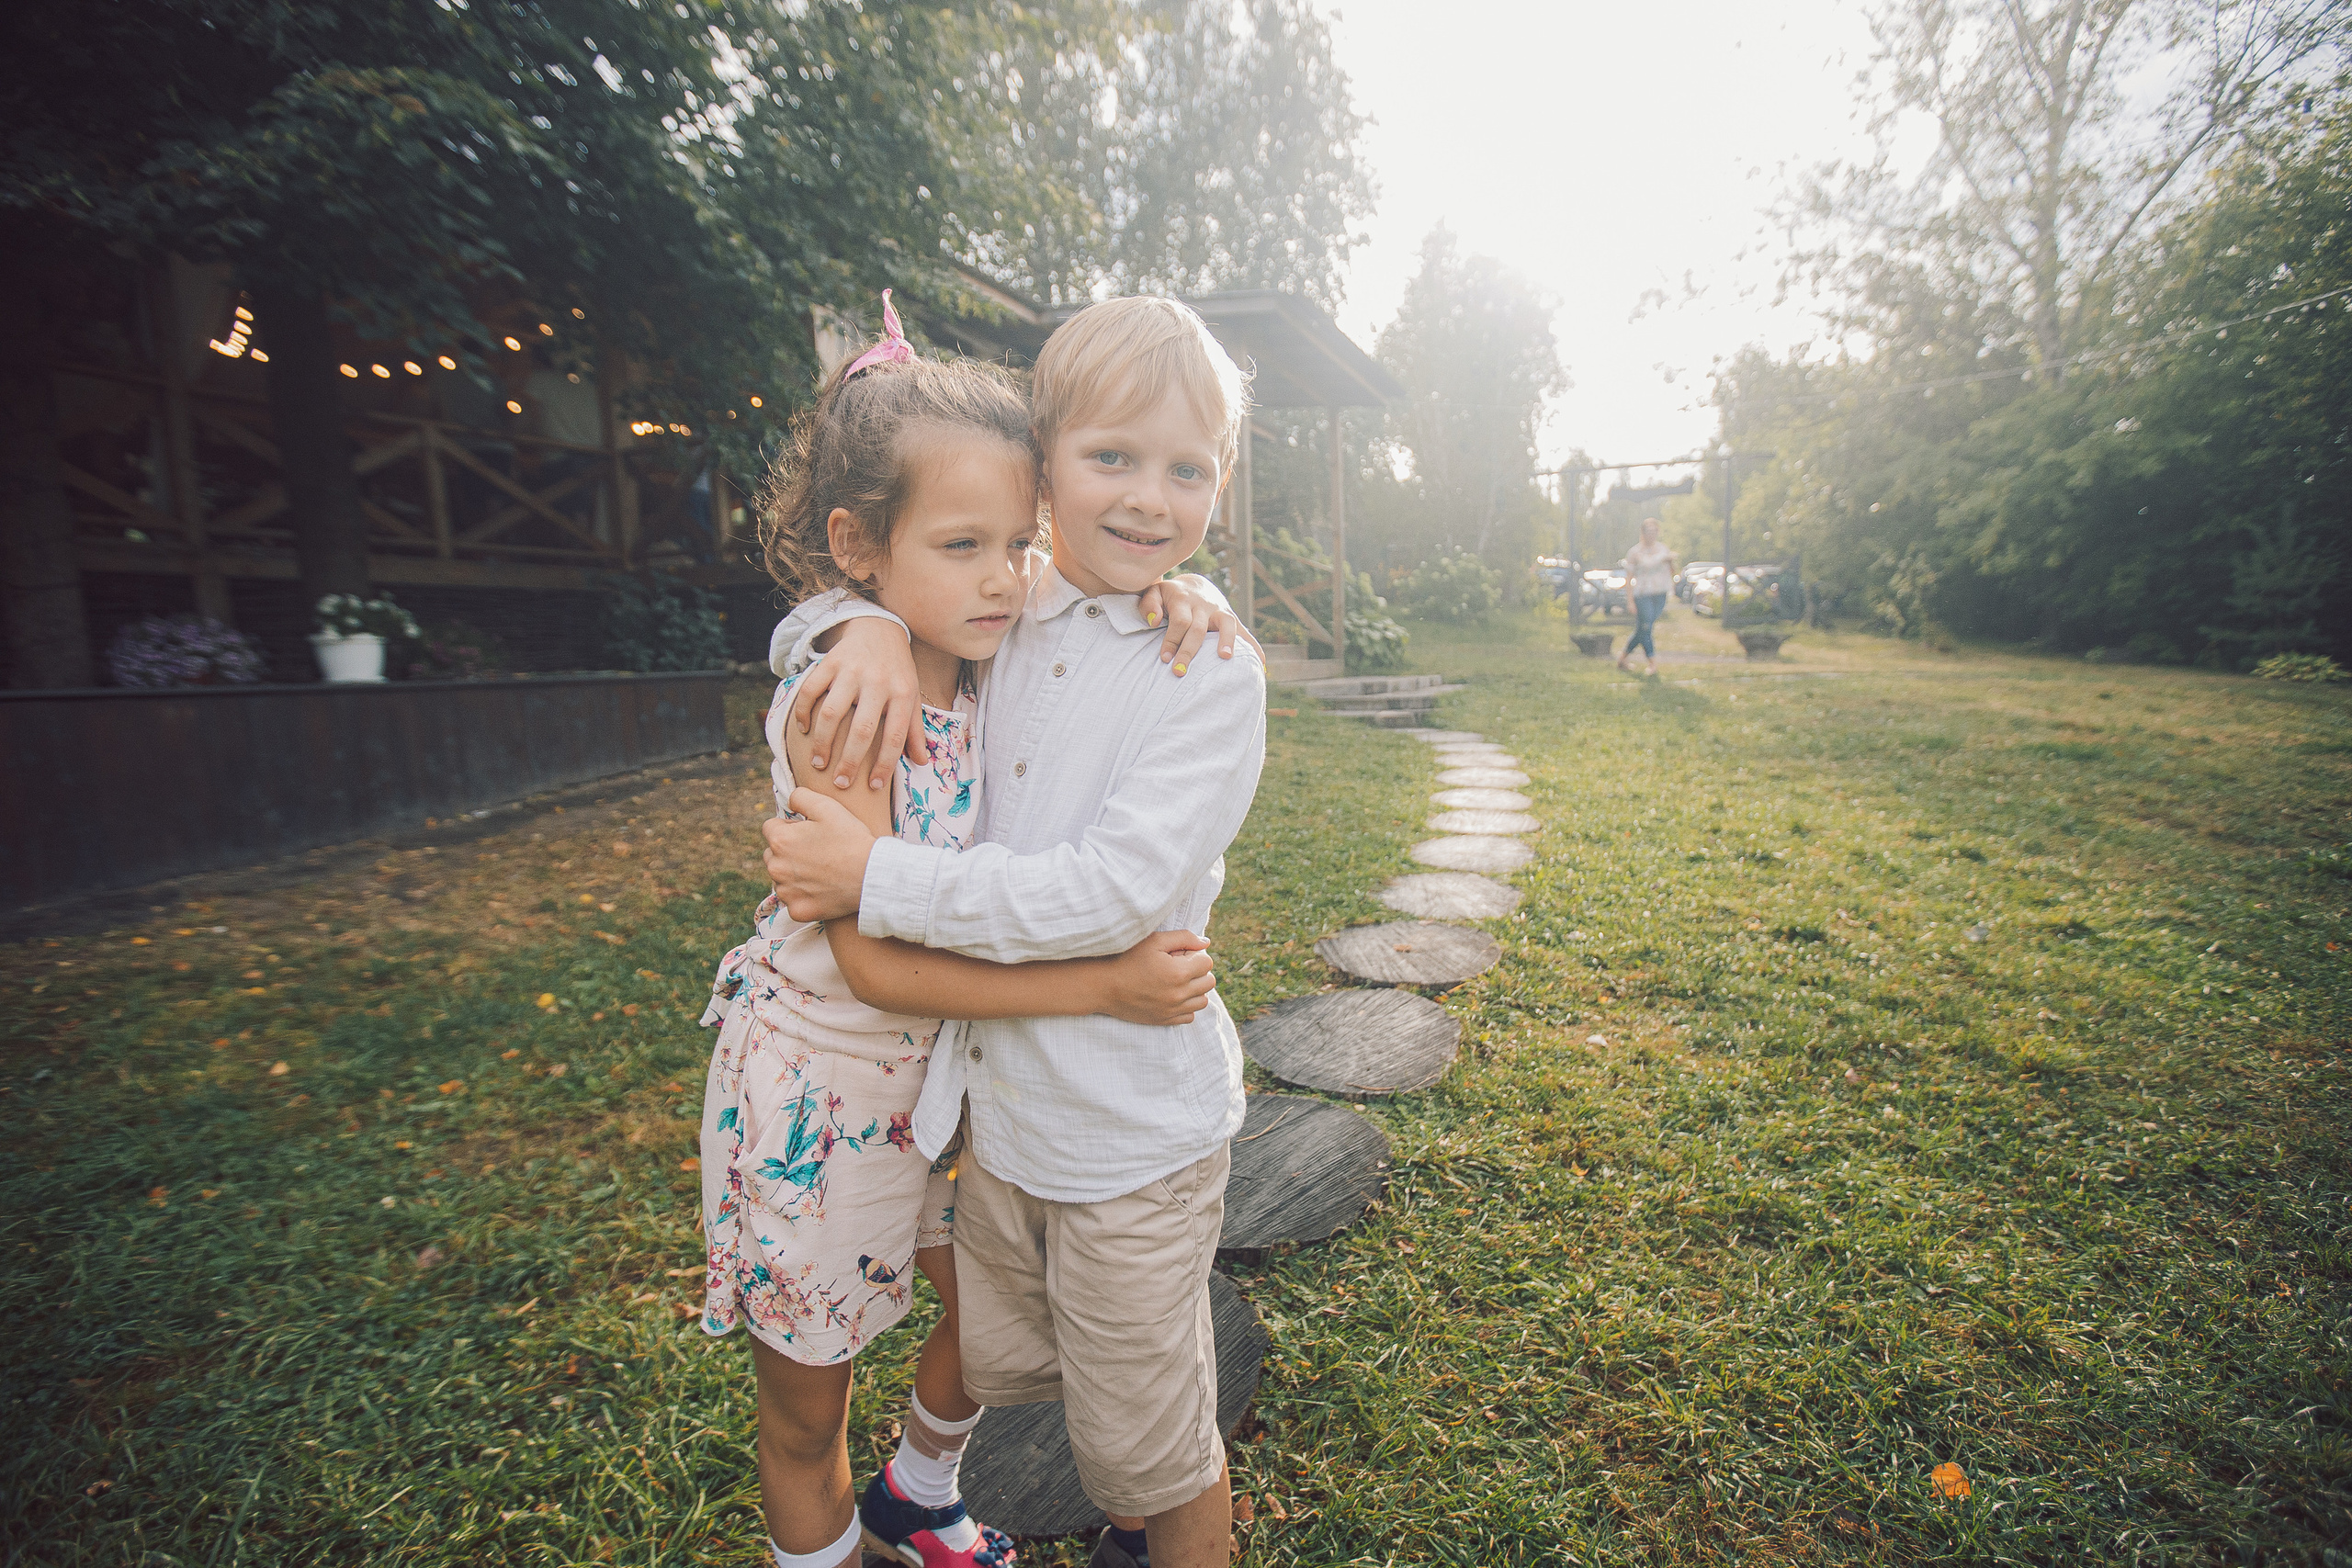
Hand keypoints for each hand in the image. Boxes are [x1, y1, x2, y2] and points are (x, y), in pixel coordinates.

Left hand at [762, 790, 879, 922]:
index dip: (790, 827)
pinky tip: (823, 889)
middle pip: (772, 854)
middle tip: (817, 853)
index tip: (810, 833)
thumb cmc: (851, 839)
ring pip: (781, 879)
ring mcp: (786, 892)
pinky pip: (793, 901)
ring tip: (822, 871)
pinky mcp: (797, 910)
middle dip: (788, 851)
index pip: (770, 828)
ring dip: (794, 874)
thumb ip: (800, 796)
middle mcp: (776, 867)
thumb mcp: (828, 806)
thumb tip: (789, 801)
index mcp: (779, 840)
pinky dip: (804, 897)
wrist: (872, 876)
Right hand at [791, 618, 923, 790]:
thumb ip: (914, 730)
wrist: (879, 629)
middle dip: (850, 761)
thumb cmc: (897, 672)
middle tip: (840, 783)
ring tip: (818, 764)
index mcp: (901, 693)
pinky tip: (803, 731)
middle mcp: (877, 681)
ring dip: (822, 743)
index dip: (885, 764)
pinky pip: (811, 690)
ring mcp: (851, 670)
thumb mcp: (911, 696)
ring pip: (831, 713)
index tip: (873, 786)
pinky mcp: (829, 661)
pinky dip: (803, 712)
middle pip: (862, 729)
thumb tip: (922, 763)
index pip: (895, 736)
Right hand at [1094, 930, 1214, 1025]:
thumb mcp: (1154, 941)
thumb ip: (1183, 938)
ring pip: (1202, 1001)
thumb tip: (1206, 943)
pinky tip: (1172, 995)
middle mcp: (1178, 994)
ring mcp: (1172, 1010)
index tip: (1179, 953)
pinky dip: (1186, 1005)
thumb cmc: (1126, 958)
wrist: (1102, 985)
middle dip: (1198, 971)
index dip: (1195, 954)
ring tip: (1177, 981)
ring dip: (1195, 989)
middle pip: (1209, 982)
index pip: (1207, 962)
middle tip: (1179, 965)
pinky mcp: (1164, 1020)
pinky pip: (1190, 1016)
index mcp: (1178, 972)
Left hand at [1141, 574, 1262, 675]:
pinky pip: (1244, 632)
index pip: (1179, 621)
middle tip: (1180, 672)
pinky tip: (1260, 663)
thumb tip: (1153, 620)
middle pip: (1198, 628)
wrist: (1194, 586)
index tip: (1164, 659)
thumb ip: (1149, 605)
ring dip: (1227, 641)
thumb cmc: (1169, 597)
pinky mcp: (1231, 618)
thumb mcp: (1154, 593)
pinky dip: (1253, 647)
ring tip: (1225, 659)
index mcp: (1182, 599)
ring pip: (1226, 624)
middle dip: (1189, 651)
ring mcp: (1219, 611)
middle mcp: (1202, 605)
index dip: (1172, 639)